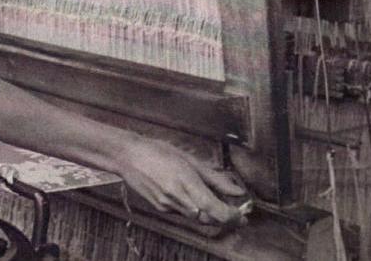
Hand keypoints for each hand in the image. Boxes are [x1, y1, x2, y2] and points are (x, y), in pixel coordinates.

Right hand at [114, 136, 248, 226]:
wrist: (128, 156)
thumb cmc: (158, 151)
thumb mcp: (190, 159)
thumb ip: (216, 178)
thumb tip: (237, 191)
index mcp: (186, 182)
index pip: (215, 210)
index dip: (232, 216)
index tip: (243, 214)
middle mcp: (176, 198)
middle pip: (209, 219)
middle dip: (225, 218)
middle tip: (237, 212)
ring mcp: (167, 205)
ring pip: (197, 219)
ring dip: (211, 215)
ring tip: (219, 203)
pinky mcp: (160, 208)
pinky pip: (184, 214)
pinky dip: (195, 210)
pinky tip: (196, 198)